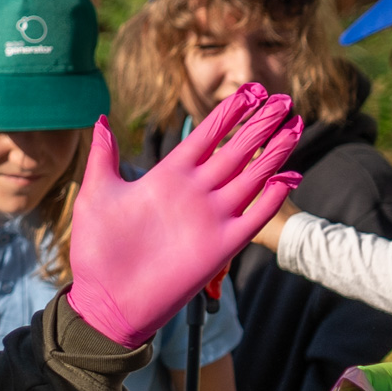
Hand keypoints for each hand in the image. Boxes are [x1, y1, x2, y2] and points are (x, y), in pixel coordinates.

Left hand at [68, 83, 302, 347]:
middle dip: (260, 125)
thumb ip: (105, 157)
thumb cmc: (96, 250)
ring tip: (295, 126)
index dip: (230, 113)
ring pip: (250, 178)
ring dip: (274, 153)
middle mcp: (195, 193)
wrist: (106, 301)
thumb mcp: (97, 195)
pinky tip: (288, 177)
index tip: (251, 89)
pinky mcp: (219, 248)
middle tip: (284, 99)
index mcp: (169, 176)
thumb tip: (100, 118)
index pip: (207, 136)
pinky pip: (252, 218)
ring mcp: (210, 219)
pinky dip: (270, 199)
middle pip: (236, 151)